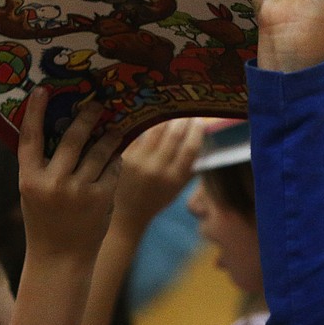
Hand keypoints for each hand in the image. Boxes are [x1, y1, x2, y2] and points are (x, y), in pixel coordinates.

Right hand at [17, 89, 122, 261]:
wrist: (60, 259)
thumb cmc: (46, 220)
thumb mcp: (33, 192)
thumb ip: (42, 166)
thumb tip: (58, 127)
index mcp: (29, 179)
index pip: (29, 137)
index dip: (35, 112)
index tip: (43, 90)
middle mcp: (53, 183)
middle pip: (72, 137)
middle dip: (88, 116)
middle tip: (98, 103)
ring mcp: (78, 191)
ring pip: (99, 151)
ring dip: (110, 137)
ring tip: (116, 129)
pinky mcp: (100, 198)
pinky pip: (112, 168)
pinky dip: (115, 162)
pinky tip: (115, 159)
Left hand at [113, 117, 204, 236]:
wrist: (126, 213)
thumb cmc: (155, 199)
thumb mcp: (177, 188)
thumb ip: (190, 167)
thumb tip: (200, 137)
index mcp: (175, 178)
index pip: (191, 148)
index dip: (197, 131)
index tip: (199, 120)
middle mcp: (158, 169)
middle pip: (174, 134)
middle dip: (182, 119)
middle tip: (184, 111)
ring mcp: (139, 161)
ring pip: (155, 129)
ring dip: (165, 117)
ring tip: (168, 110)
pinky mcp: (123, 156)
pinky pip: (138, 132)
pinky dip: (145, 123)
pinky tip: (148, 117)